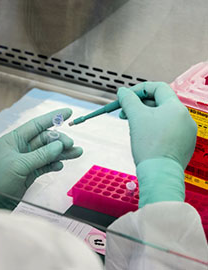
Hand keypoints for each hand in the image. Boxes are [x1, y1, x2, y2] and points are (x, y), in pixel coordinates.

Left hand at [0, 108, 82, 209]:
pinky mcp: (30, 173)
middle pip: (45, 139)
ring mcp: (27, 160)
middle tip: (71, 145)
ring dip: (62, 153)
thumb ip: (40, 155)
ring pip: (48, 153)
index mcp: (14, 140)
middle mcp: (21, 148)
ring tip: (77, 153)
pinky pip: (46, 165)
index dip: (53, 117)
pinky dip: (54, 164)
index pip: (36, 125)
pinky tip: (60, 166)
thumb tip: (59, 145)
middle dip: (59, 141)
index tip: (68, 112)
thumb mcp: (18, 165)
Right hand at [117, 82, 196, 206]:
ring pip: (162, 118)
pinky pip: (167, 131)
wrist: (159, 174)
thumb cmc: (150, 145)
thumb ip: (128, 100)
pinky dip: (154, 130)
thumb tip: (122, 91)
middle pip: (159, 103)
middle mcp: (185, 118)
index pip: (158, 87)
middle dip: (139, 106)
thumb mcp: (136, 117)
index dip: (139, 89)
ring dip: (145, 118)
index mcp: (176, 108)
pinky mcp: (183, 145)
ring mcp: (186, 133)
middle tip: (124, 113)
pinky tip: (143, 138)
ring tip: (132, 127)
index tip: (126, 97)